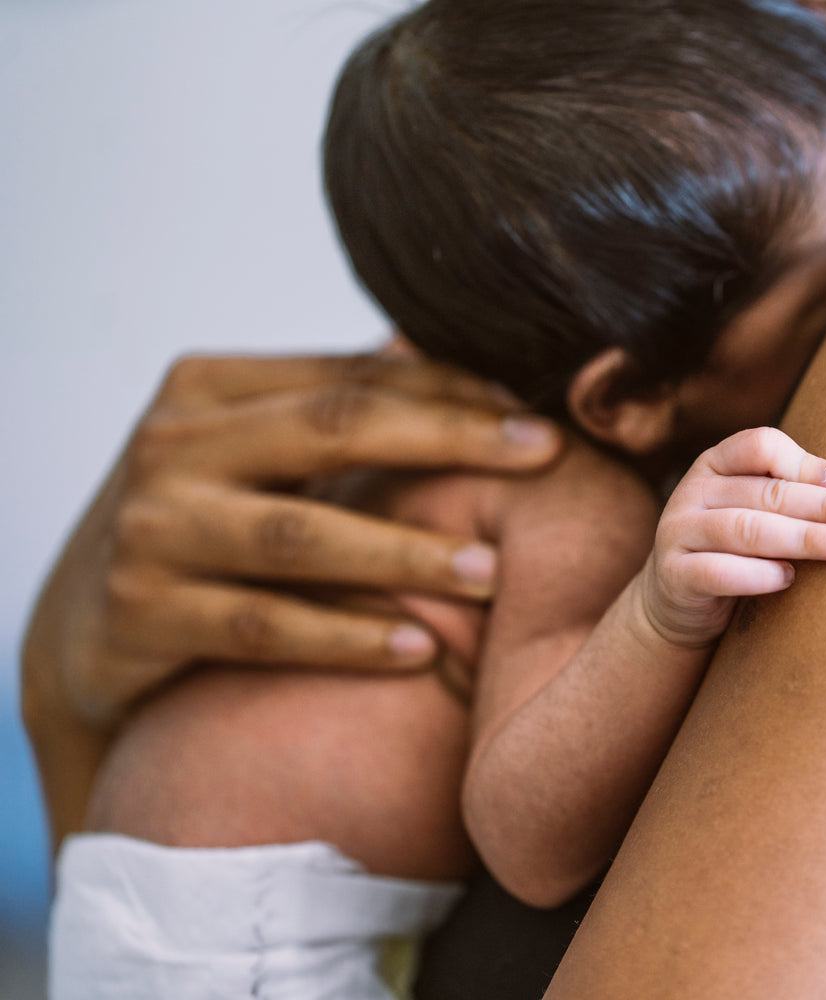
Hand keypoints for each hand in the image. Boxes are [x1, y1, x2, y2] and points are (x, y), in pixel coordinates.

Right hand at [22, 351, 561, 727]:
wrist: (79, 630)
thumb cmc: (201, 525)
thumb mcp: (251, 454)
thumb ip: (335, 411)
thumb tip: (457, 358)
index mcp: (208, 388)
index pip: (352, 377)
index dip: (453, 394)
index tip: (538, 416)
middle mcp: (173, 446)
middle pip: (334, 428)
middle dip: (451, 438)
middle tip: (544, 455)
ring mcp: (153, 529)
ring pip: (302, 536)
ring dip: (406, 553)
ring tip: (491, 569)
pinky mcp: (142, 614)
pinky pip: (265, 627)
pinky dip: (346, 637)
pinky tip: (417, 648)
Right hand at [635, 426, 825, 648]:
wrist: (678, 604)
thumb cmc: (735, 551)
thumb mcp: (756, 512)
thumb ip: (790, 493)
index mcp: (716, 464)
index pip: (760, 446)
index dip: (804, 462)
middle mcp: (692, 492)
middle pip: (766, 493)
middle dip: (824, 504)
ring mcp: (677, 532)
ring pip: (747, 530)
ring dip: (804, 538)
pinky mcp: (673, 575)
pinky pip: (717, 572)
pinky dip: (756, 575)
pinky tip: (790, 580)